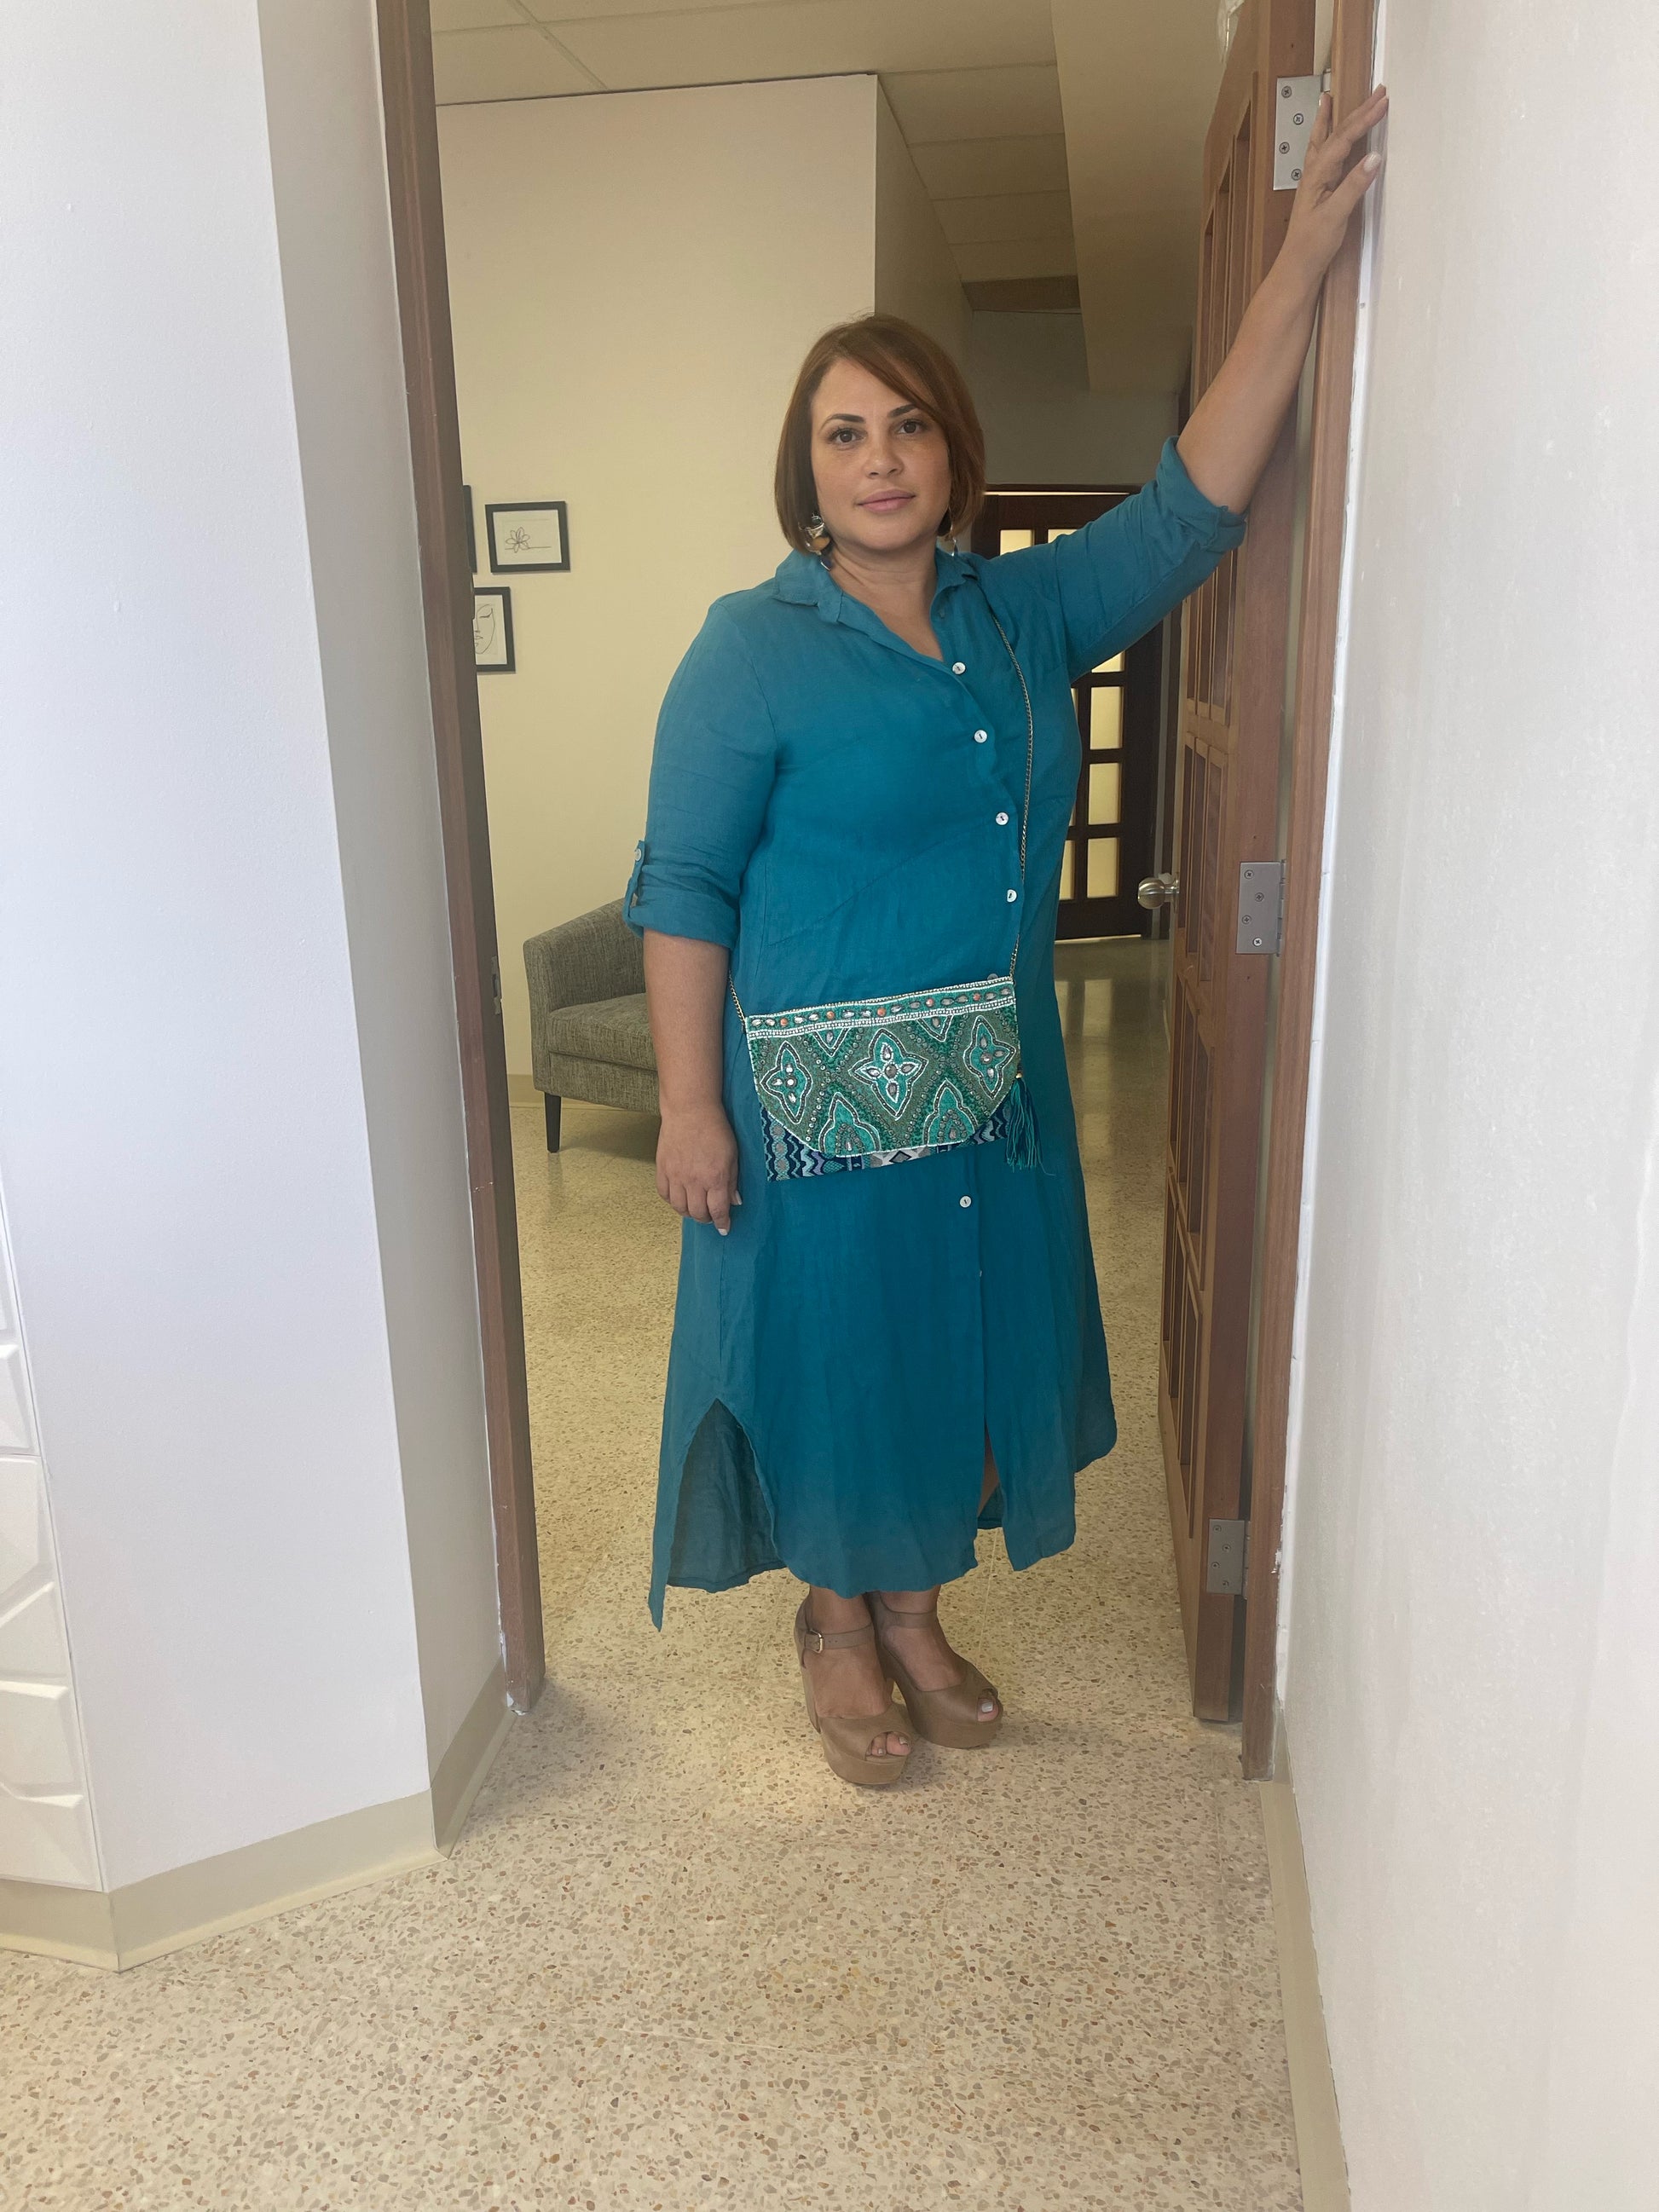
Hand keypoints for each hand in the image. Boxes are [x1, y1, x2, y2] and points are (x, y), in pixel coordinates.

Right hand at [656, 1101, 740, 1233]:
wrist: (690, 1110)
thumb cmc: (715, 1129)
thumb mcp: (732, 1155)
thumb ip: (732, 1181)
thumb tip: (734, 1202)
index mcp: (715, 1178)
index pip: (718, 1211)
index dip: (722, 1223)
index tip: (724, 1228)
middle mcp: (694, 1181)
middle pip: (698, 1213)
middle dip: (706, 1219)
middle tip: (711, 1216)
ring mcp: (676, 1176)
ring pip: (680, 1208)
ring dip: (689, 1213)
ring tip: (695, 1208)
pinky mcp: (662, 1169)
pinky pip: (664, 1194)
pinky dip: (672, 1201)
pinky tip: (680, 1197)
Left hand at [1280, 86, 1388, 291]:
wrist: (1297, 267)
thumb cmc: (1312, 245)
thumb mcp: (1336, 216)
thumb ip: (1354, 185)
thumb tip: (1374, 158)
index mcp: (1318, 175)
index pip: (1344, 138)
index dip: (1364, 119)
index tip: (1383, 102)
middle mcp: (1314, 172)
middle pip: (1336, 134)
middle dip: (1357, 111)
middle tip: (1377, 91)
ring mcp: (1314, 180)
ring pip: (1324, 140)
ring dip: (1331, 118)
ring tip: (1328, 98)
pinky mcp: (1318, 189)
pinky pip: (1323, 154)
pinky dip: (1326, 138)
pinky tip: (1326, 135)